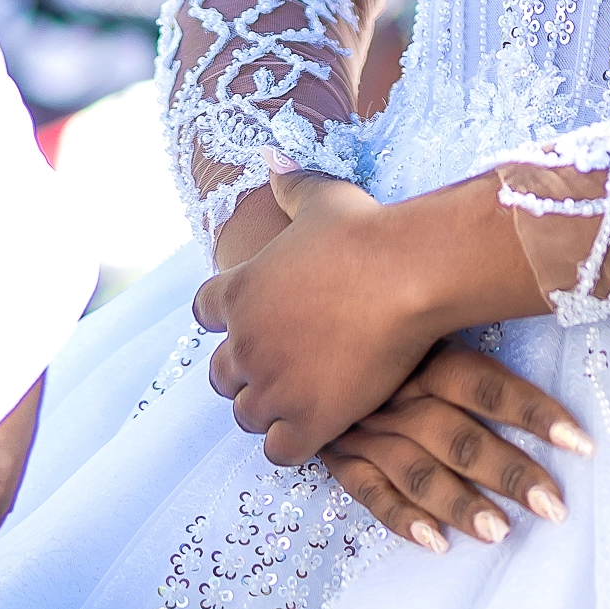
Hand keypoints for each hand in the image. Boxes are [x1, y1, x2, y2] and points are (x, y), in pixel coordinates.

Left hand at [192, 166, 546, 464]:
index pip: (202, 313)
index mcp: (239, 291)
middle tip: (281, 365)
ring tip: (299, 399)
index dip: (226, 318)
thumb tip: (271, 157)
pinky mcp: (310, 420)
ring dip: (267, 409)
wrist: (407, 274)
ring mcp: (274, 385)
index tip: (254, 319)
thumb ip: (289, 185)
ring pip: (246, 415)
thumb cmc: (365, 231)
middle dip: (243, 371)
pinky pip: (278, 451)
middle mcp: (245, 342)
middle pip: (219, 373)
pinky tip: (318, 427)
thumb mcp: (321, 199)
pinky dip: (292, 442)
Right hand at [320, 341, 592, 551]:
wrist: (298, 328)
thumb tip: (539, 317)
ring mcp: (363, 427)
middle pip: (457, 436)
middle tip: (553, 506)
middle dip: (506, 472)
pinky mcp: (338, 455)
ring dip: (459, 503)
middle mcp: (395, 393)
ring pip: (416, 470)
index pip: (485, 385)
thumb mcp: (423, 319)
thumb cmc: (381, 326)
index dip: (534, 413)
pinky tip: (437, 543)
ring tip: (501, 533)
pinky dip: (402, 519)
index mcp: (423, 355)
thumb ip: (469, 332)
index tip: (581, 443)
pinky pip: (368, 491)